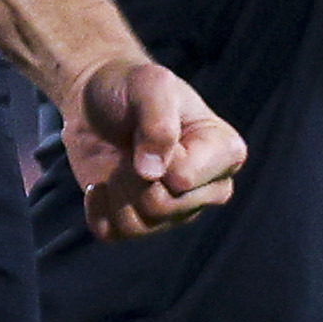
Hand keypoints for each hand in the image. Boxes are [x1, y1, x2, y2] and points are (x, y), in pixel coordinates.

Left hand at [64, 56, 240, 239]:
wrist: (97, 98)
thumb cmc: (133, 87)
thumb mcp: (150, 86)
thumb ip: (158, 123)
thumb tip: (152, 174)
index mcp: (226, 153)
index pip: (185, 180)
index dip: (155, 156)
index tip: (148, 128)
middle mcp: (208, 189)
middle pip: (165, 208)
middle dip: (133, 178)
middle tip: (128, 149)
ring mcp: (175, 210)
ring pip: (140, 225)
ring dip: (116, 193)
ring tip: (116, 167)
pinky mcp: (140, 220)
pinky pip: (114, 235)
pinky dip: (97, 211)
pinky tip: (98, 186)